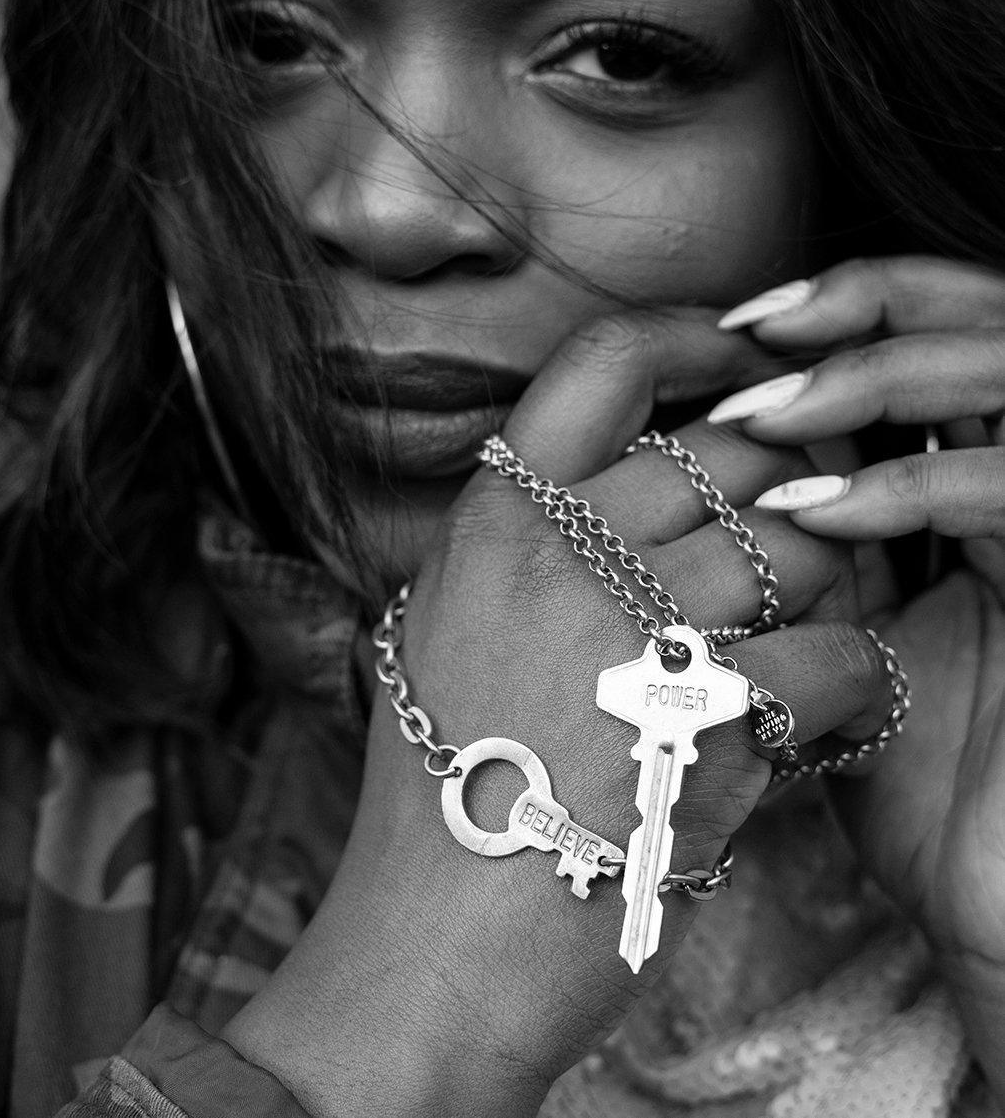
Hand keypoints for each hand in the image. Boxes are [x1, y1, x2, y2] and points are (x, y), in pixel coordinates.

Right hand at [224, 309, 893, 1117]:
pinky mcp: (707, 725)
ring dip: (830, 586)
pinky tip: (825, 719)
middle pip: (731, 454)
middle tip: (805, 539)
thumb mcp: (434, 632)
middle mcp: (558, 551)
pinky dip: (855, 686)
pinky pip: (842, 655)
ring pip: (802, 543)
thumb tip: (597, 493)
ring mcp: (629, 630)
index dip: (695, 338)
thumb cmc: (438, 793)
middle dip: (787, 488)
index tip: (747, 357)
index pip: (604, 360)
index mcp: (491, 521)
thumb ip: (512, 550)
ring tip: (810, 636)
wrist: (431, 947)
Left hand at [710, 256, 1004, 1008]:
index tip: (735, 326)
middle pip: (975, 321)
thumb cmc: (901, 778)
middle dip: (860, 309)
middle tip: (755, 330)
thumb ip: (783, 561)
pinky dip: (909, 489)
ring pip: (1001, 376)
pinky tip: (817, 516)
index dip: (848, 302)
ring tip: (764, 414)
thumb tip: (664, 491)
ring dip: (875, 380)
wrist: (994, 892)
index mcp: (974, 487)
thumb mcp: (828, 643)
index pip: (931, 333)